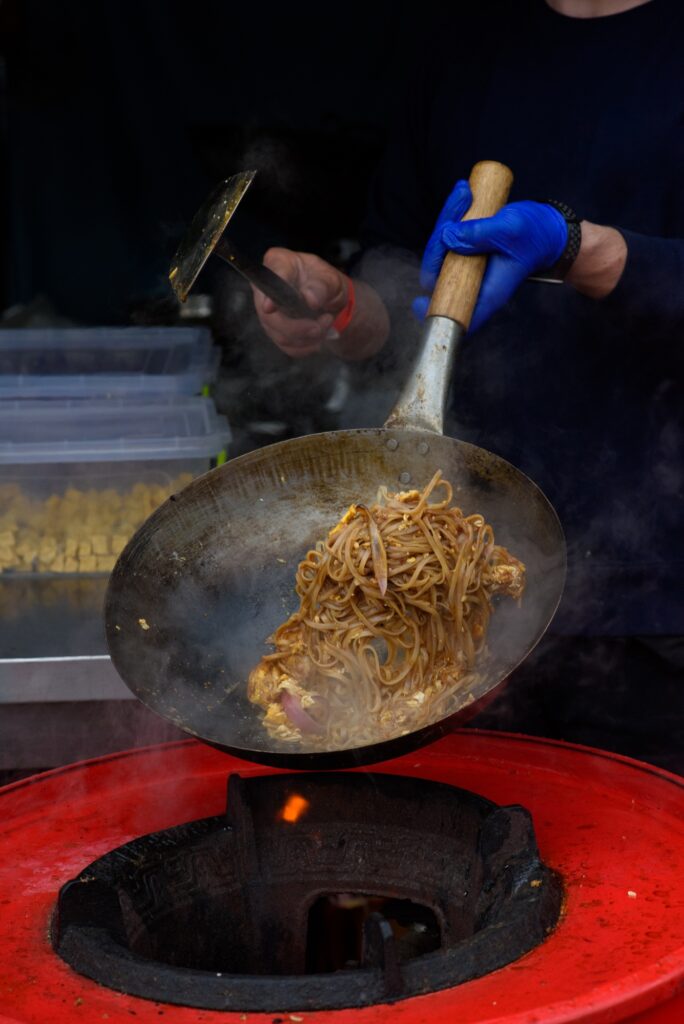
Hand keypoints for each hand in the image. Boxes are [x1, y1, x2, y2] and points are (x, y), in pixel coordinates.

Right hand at [253, 248, 348, 357]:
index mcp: (279, 263)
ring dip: (307, 336)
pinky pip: (287, 346)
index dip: (269, 294)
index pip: (271, 278)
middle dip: (296, 327)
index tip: (269, 308)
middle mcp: (265, 288)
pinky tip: (318, 338)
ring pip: (279, 334)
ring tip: (326, 323)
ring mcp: (267, 312)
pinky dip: (306, 346)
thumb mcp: (331, 279)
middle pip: (268, 315)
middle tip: (320, 327)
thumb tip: (310, 299)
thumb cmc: (326, 283)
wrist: (330, 302)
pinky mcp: (274, 331)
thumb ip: (322, 286)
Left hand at [413, 186, 567, 331]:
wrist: (546, 227)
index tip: (418, 303)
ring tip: (464, 191)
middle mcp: (472, 283)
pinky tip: (463, 192)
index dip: (434, 311)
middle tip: (460, 202)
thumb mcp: (511, 229)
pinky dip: (452, 215)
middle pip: (438, 274)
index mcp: (487, 292)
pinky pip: (447, 237)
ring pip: (440, 252)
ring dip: (447, 219)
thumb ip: (481, 234)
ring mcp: (466, 268)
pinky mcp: (464, 252)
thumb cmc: (534, 234)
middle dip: (441, 239)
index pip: (456, 313)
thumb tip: (448, 237)